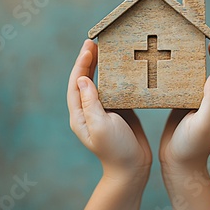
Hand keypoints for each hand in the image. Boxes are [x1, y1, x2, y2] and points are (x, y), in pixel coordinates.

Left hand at [67, 40, 151, 182]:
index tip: (88, 46)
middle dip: (89, 60)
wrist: (133, 169)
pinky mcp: (119, 111)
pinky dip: (118, 76)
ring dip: (103, 66)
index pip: (77, 83)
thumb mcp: (101, 126)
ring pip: (101, 82)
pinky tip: (125, 67)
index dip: (81, 63)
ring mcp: (105, 110)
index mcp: (80, 115)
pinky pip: (116, 89)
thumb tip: (83, 78)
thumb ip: (91, 103)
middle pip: (86, 80)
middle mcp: (89, 110)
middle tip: (96, 41)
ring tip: (109, 48)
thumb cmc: (116, 150)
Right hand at [159, 33, 209, 174]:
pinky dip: (187, 70)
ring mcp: (202, 104)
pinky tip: (179, 60)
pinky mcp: (188, 104)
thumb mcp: (202, 124)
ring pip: (203, 76)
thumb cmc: (191, 147)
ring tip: (197, 41)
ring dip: (201, 59)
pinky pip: (189, 84)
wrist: (177, 164)